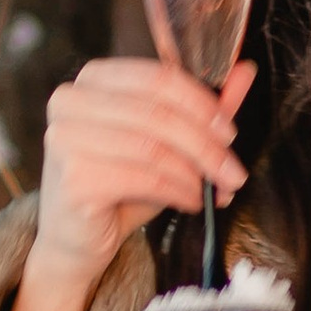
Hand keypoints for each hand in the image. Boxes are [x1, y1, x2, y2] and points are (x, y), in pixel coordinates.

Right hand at [27, 53, 252, 298]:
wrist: (78, 238)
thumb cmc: (119, 184)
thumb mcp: (165, 142)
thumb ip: (201, 108)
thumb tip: (244, 72)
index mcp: (93, 78)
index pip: (158, 77)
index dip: (202, 104)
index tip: (229, 132)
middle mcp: (71, 100)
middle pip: (158, 112)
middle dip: (206, 145)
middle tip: (232, 170)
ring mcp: (66, 137)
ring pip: (153, 147)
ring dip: (195, 172)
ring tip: (212, 189)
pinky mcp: (74, 176)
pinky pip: (143, 177)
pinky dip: (178, 191)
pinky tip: (190, 201)